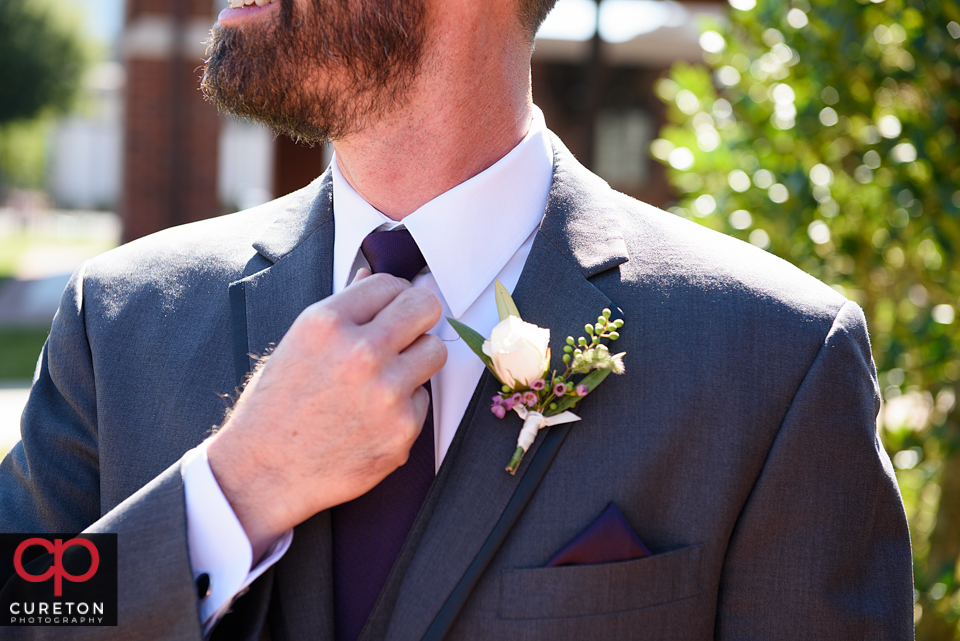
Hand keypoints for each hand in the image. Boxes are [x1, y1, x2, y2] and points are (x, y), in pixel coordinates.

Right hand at [206, 270, 445, 559]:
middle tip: (408, 332)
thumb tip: (370, 280)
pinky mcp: (403, 428)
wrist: (263, 472)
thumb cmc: (275, 408)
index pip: (391, 284)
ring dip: (417, 360)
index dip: (393, 297)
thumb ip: (341, 311)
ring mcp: (387, 392)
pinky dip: (405, 406)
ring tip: (387, 377)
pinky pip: (423, 399)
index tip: (391, 309)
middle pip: (425, 307)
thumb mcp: (298, 344)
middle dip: (418, 317)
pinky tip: (372, 418)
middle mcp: (361, 352)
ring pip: (435, 351)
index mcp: (328, 323)